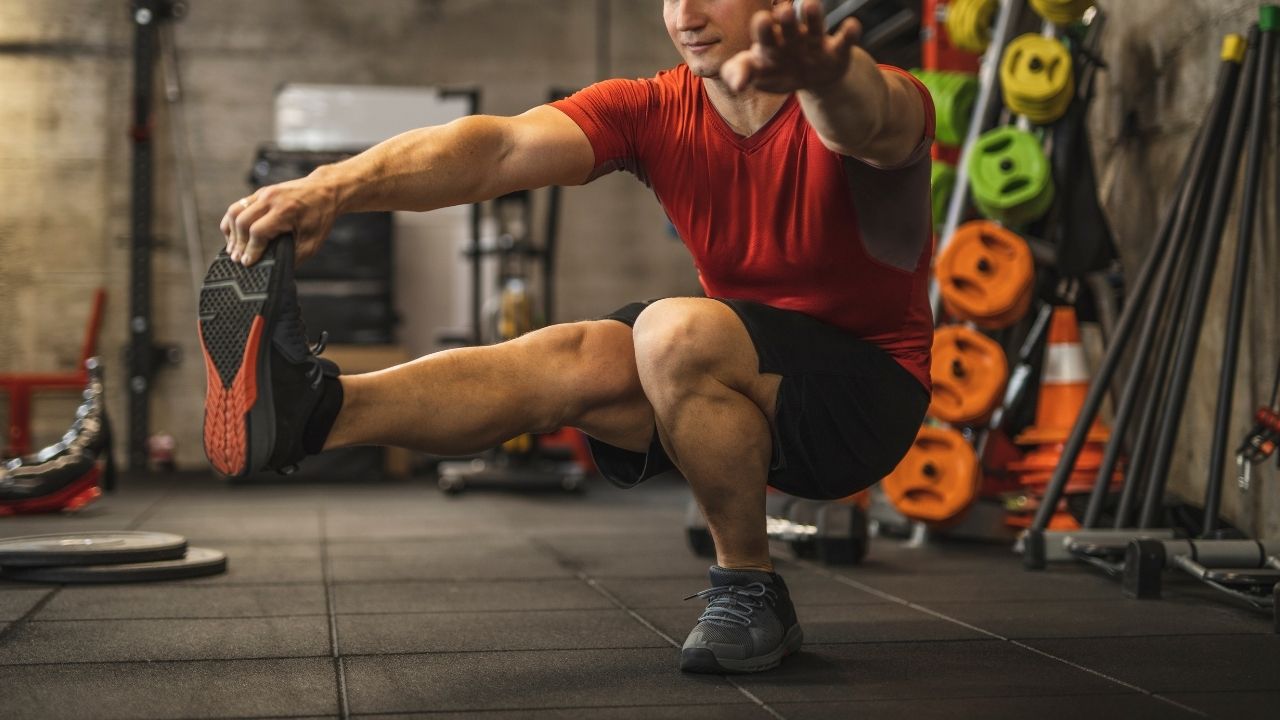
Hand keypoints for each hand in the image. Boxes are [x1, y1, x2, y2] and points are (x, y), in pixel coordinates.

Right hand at [220, 174, 338, 265]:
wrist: (325, 190)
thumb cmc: (321, 217)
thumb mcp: (312, 241)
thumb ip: (294, 256)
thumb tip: (275, 269)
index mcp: (285, 210)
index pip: (258, 232)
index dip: (251, 250)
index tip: (247, 263)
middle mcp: (271, 198)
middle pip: (242, 221)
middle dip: (238, 244)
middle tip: (237, 259)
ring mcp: (263, 193)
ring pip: (235, 211)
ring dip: (231, 232)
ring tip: (233, 249)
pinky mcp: (260, 192)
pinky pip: (238, 205)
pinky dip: (232, 221)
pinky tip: (234, 234)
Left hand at [720, 0, 860, 94]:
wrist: (810, 78)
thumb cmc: (776, 70)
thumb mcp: (756, 73)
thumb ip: (738, 73)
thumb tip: (737, 85)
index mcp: (770, 43)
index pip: (764, 34)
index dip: (764, 28)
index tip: (763, 19)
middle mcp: (792, 38)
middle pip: (788, 27)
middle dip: (787, 21)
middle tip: (785, 11)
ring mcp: (815, 43)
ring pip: (815, 28)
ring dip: (813, 18)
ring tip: (811, 5)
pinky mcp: (837, 51)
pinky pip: (845, 40)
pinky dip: (850, 33)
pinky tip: (852, 25)